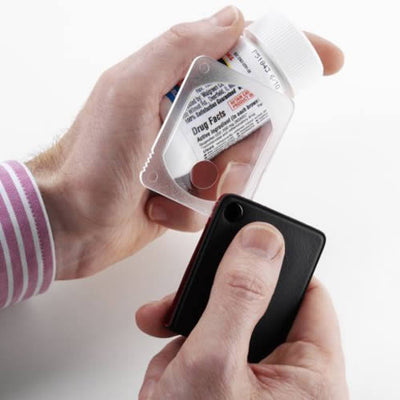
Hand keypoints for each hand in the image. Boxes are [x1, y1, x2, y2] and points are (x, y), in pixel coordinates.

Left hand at [27, 6, 343, 279]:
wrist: (69, 223)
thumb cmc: (90, 159)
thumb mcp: (130, 89)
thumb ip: (179, 47)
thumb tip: (232, 19)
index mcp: (174, 84)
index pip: (241, 57)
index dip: (285, 55)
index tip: (326, 60)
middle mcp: (183, 118)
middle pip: (249, 122)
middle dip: (244, 151)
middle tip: (221, 171)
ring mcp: (185, 157)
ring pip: (237, 166)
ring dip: (217, 185)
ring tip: (181, 194)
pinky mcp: (183, 193)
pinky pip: (214, 199)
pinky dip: (194, 208)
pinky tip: (162, 208)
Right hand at [136, 223, 347, 398]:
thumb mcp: (214, 364)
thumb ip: (238, 295)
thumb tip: (262, 240)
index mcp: (312, 376)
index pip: (306, 293)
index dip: (272, 266)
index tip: (241, 248)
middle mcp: (288, 382)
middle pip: (255, 310)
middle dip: (210, 313)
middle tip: (184, 315)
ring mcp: (253, 389)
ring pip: (223, 332)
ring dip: (188, 342)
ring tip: (169, 372)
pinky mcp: (226, 394)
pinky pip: (206, 357)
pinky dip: (180, 364)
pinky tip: (166, 385)